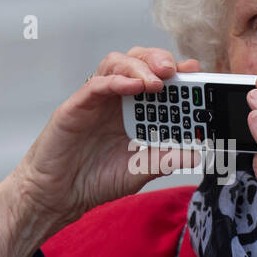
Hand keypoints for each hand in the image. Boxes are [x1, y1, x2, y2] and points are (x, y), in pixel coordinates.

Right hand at [0, 49, 200, 256]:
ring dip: (140, 66)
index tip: (197, 73)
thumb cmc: (94, 180)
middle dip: (160, 59)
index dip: (177, 72)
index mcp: (134, 110)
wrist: (58, 197)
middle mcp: (116, 99)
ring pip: (116, 63)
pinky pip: (96, 84)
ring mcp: (95, 99)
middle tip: (177, 71)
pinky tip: (134, 87)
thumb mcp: (140, 170)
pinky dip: (116, 81)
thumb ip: (167, 159)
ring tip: (158, 81)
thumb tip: (198, 153)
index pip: (157, 78)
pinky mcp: (76, 106)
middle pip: (138, 61)